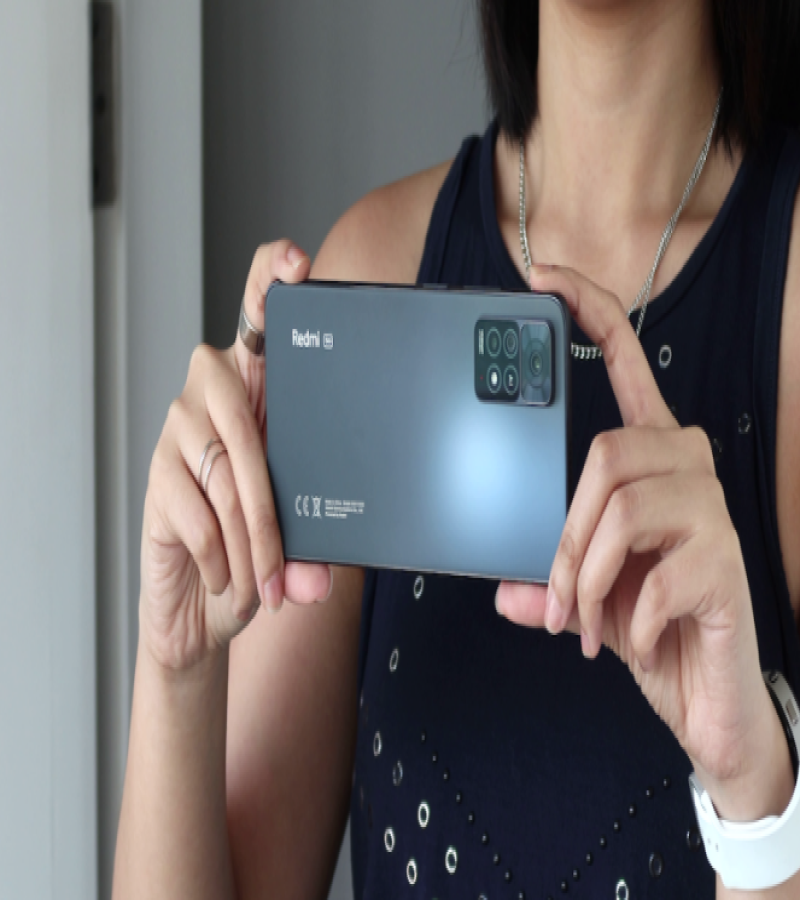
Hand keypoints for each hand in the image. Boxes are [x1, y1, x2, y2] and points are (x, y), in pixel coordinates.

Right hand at [140, 241, 332, 671]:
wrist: (204, 600)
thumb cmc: (258, 547)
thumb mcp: (300, 531)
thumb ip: (316, 546)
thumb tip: (317, 578)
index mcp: (261, 387)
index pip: (260, 316)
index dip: (271, 282)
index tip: (295, 262)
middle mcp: (214, 393)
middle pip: (242, 412)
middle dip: (270, 503)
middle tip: (285, 561)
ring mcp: (179, 427)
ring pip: (227, 473)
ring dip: (254, 543)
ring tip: (269, 585)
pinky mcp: (156, 472)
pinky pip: (198, 511)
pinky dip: (224, 556)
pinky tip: (232, 579)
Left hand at [496, 264, 793, 821]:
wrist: (707, 696)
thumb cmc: (646, 625)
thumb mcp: (582, 592)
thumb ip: (544, 579)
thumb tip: (500, 587)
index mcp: (650, 458)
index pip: (628, 361)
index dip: (591, 310)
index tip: (544, 278)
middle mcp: (688, 468)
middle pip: (608, 452)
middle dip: (564, 537)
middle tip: (555, 596)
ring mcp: (713, 512)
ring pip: (620, 507)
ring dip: (585, 578)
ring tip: (585, 621)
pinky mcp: (727, 562)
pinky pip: (650, 571)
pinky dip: (621, 615)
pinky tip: (629, 634)